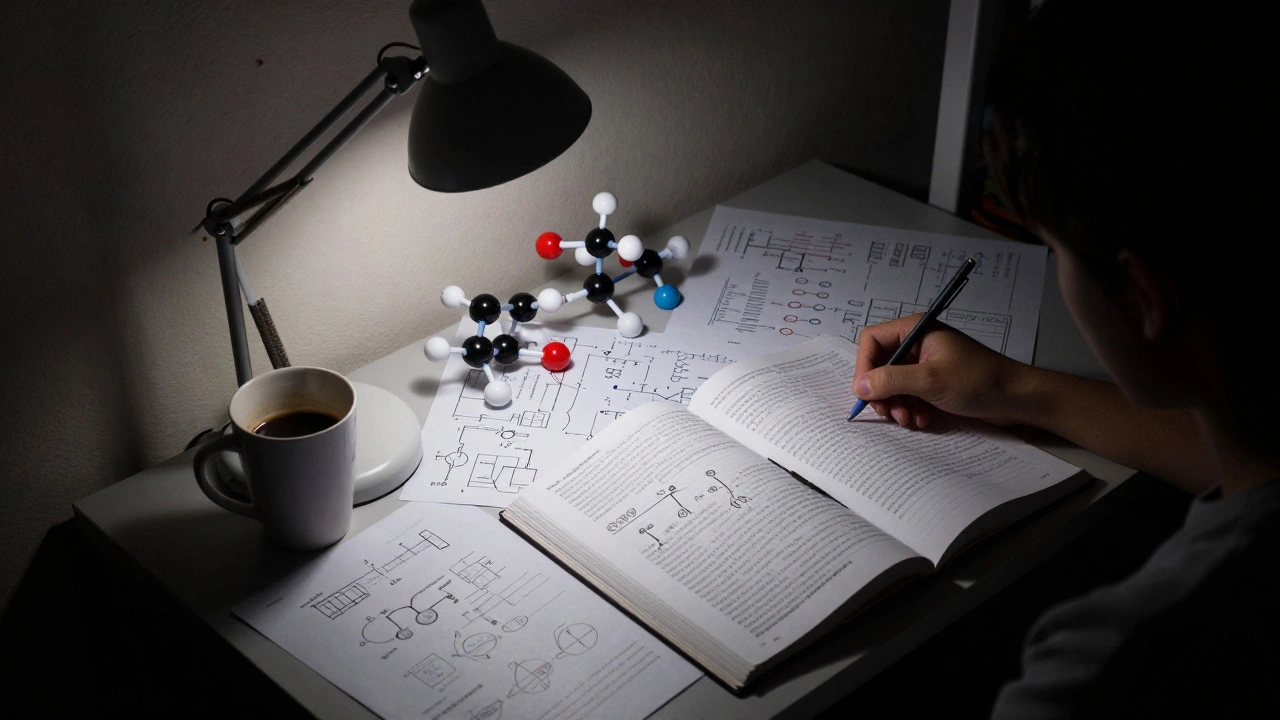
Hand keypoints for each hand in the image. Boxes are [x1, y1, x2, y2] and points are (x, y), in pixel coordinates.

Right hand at [853, 315, 1032, 428]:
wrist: (1017, 398)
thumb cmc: (978, 381)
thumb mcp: (930, 381)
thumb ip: (891, 381)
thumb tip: (859, 386)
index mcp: (916, 330)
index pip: (872, 340)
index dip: (865, 366)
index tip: (866, 393)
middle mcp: (918, 344)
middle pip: (880, 365)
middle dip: (882, 392)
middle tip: (889, 413)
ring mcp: (926, 364)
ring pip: (894, 384)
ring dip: (897, 404)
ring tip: (909, 420)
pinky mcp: (935, 382)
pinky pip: (910, 395)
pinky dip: (911, 409)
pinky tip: (922, 421)